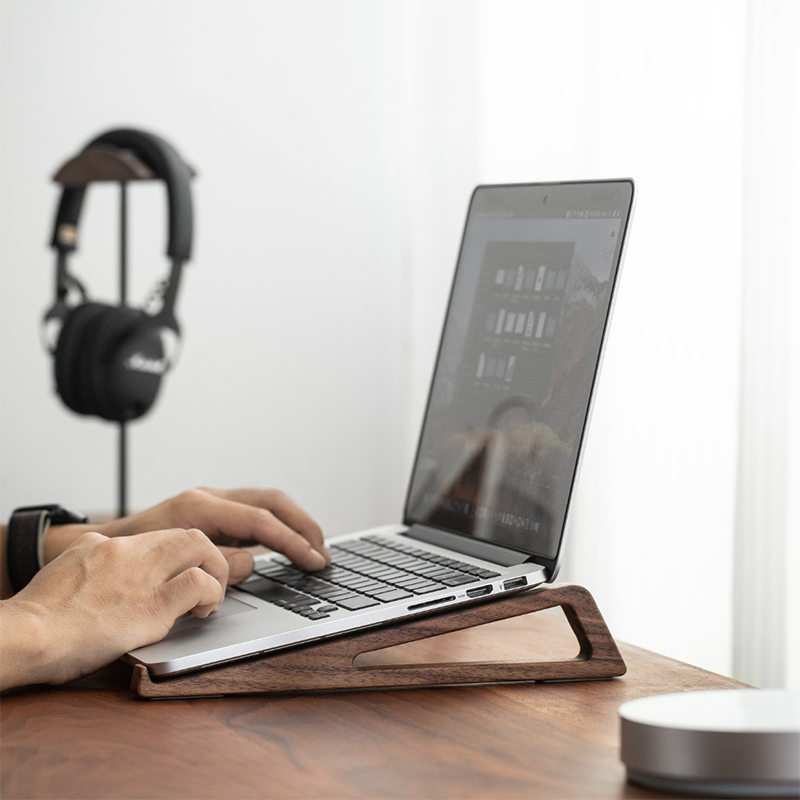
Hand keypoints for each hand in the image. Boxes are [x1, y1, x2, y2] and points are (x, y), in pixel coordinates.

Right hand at [0, 527, 226, 687]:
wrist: (24, 637)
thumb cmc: (38, 616)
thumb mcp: (65, 568)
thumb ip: (91, 560)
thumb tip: (104, 563)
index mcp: (107, 544)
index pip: (160, 535)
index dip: (181, 554)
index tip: (187, 569)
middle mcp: (128, 551)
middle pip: (187, 533)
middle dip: (208, 556)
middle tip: (209, 581)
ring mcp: (141, 576)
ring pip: (201, 546)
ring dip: (215, 571)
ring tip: (211, 597)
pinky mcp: (151, 606)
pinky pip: (198, 584)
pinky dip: (210, 593)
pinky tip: (203, 610)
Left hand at [45, 487, 328, 582]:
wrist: (106, 544)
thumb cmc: (132, 557)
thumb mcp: (173, 567)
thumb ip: (216, 564)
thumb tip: (253, 561)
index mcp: (200, 508)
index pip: (261, 521)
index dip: (293, 541)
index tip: (314, 560)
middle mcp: (209, 497)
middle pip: (272, 501)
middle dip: (303, 525)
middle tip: (322, 552)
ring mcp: (212, 500)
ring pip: (267, 501)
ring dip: (294, 522)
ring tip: (314, 547)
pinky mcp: (213, 509)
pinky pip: (255, 510)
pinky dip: (277, 524)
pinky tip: (288, 543)